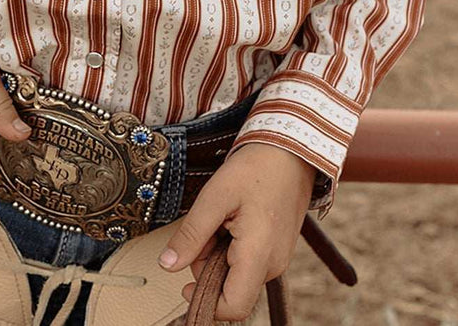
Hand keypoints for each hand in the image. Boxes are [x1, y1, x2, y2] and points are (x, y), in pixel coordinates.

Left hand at [156, 142, 314, 321]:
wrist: (290, 151)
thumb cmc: (255, 169)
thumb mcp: (215, 196)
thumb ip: (191, 234)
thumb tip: (167, 266)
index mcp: (259, 255)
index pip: (233, 307)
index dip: (205, 302)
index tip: (185, 283)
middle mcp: (273, 265)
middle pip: (231, 290)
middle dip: (208, 269)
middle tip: (207, 229)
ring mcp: (279, 258)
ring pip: (238, 275)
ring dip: (219, 256)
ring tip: (222, 219)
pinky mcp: (279, 250)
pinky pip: (249, 262)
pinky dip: (233, 249)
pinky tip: (234, 222)